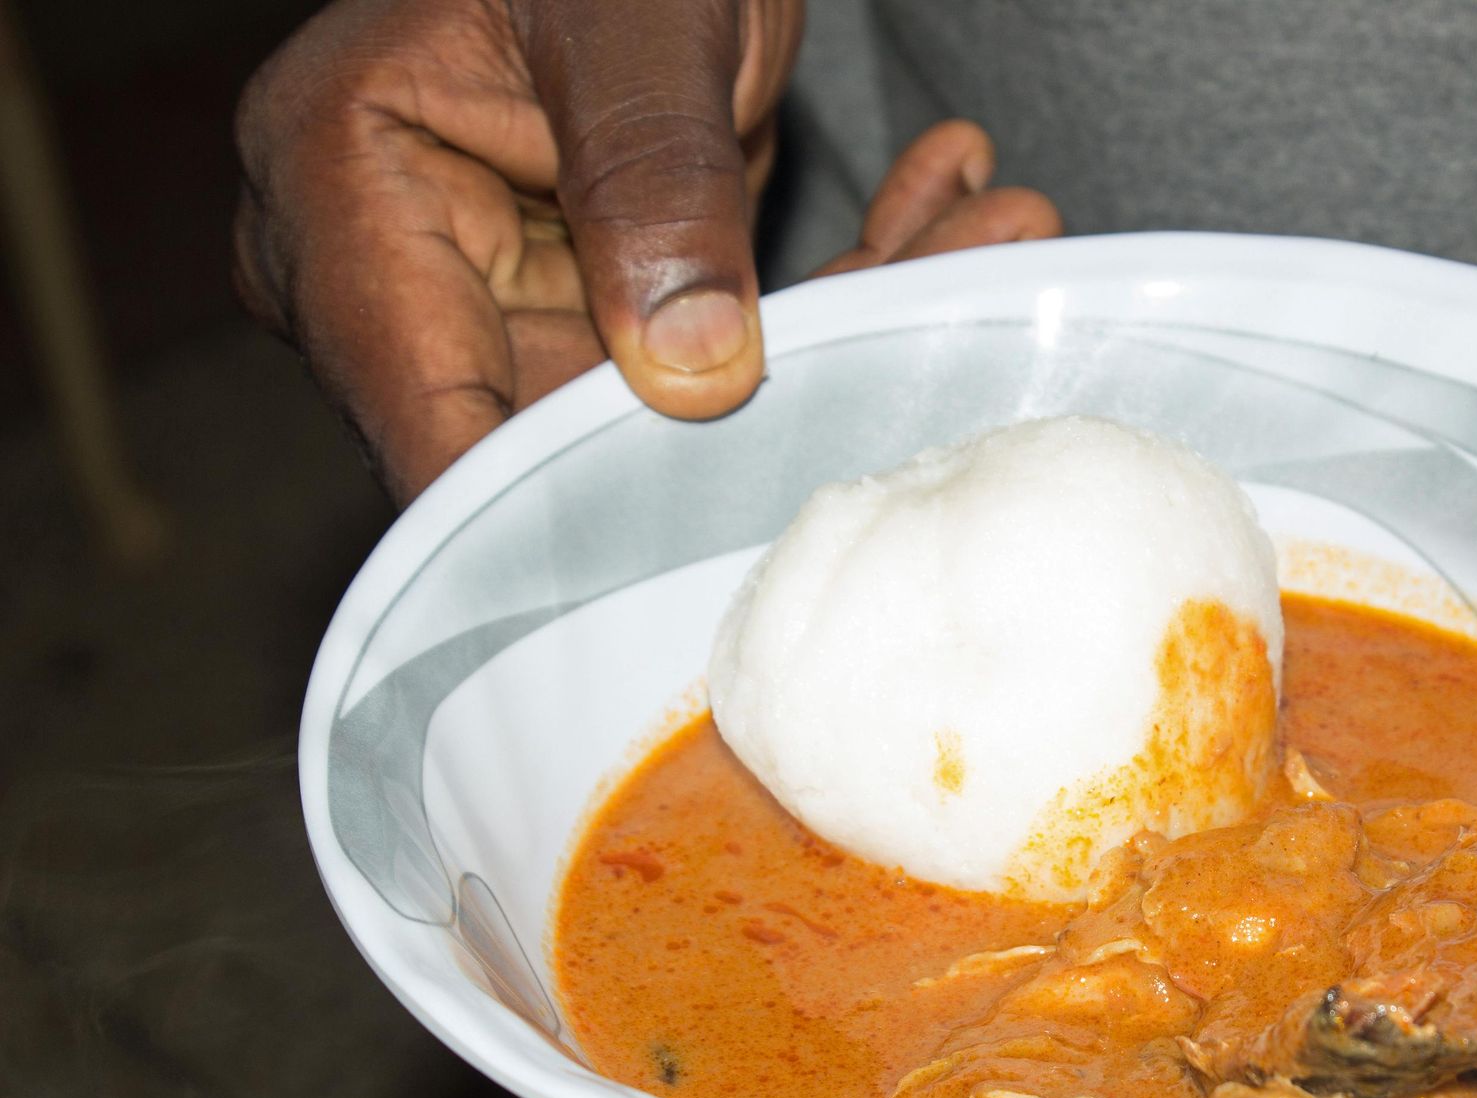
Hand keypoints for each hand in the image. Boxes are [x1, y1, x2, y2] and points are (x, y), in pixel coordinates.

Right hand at [234, 0, 1058, 503]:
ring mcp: (503, 287)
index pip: (432, 420)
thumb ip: (651, 178)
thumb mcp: (630, 23)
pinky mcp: (600, 295)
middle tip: (927, 326)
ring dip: (841, 329)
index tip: (715, 525)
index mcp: (341, 190)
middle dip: (761, 404)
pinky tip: (946, 207)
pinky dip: (840, 289)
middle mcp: (401, 264)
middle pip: (568, 425)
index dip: (559, 509)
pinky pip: (718, 342)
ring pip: (673, 397)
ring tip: (992, 229)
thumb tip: (691, 375)